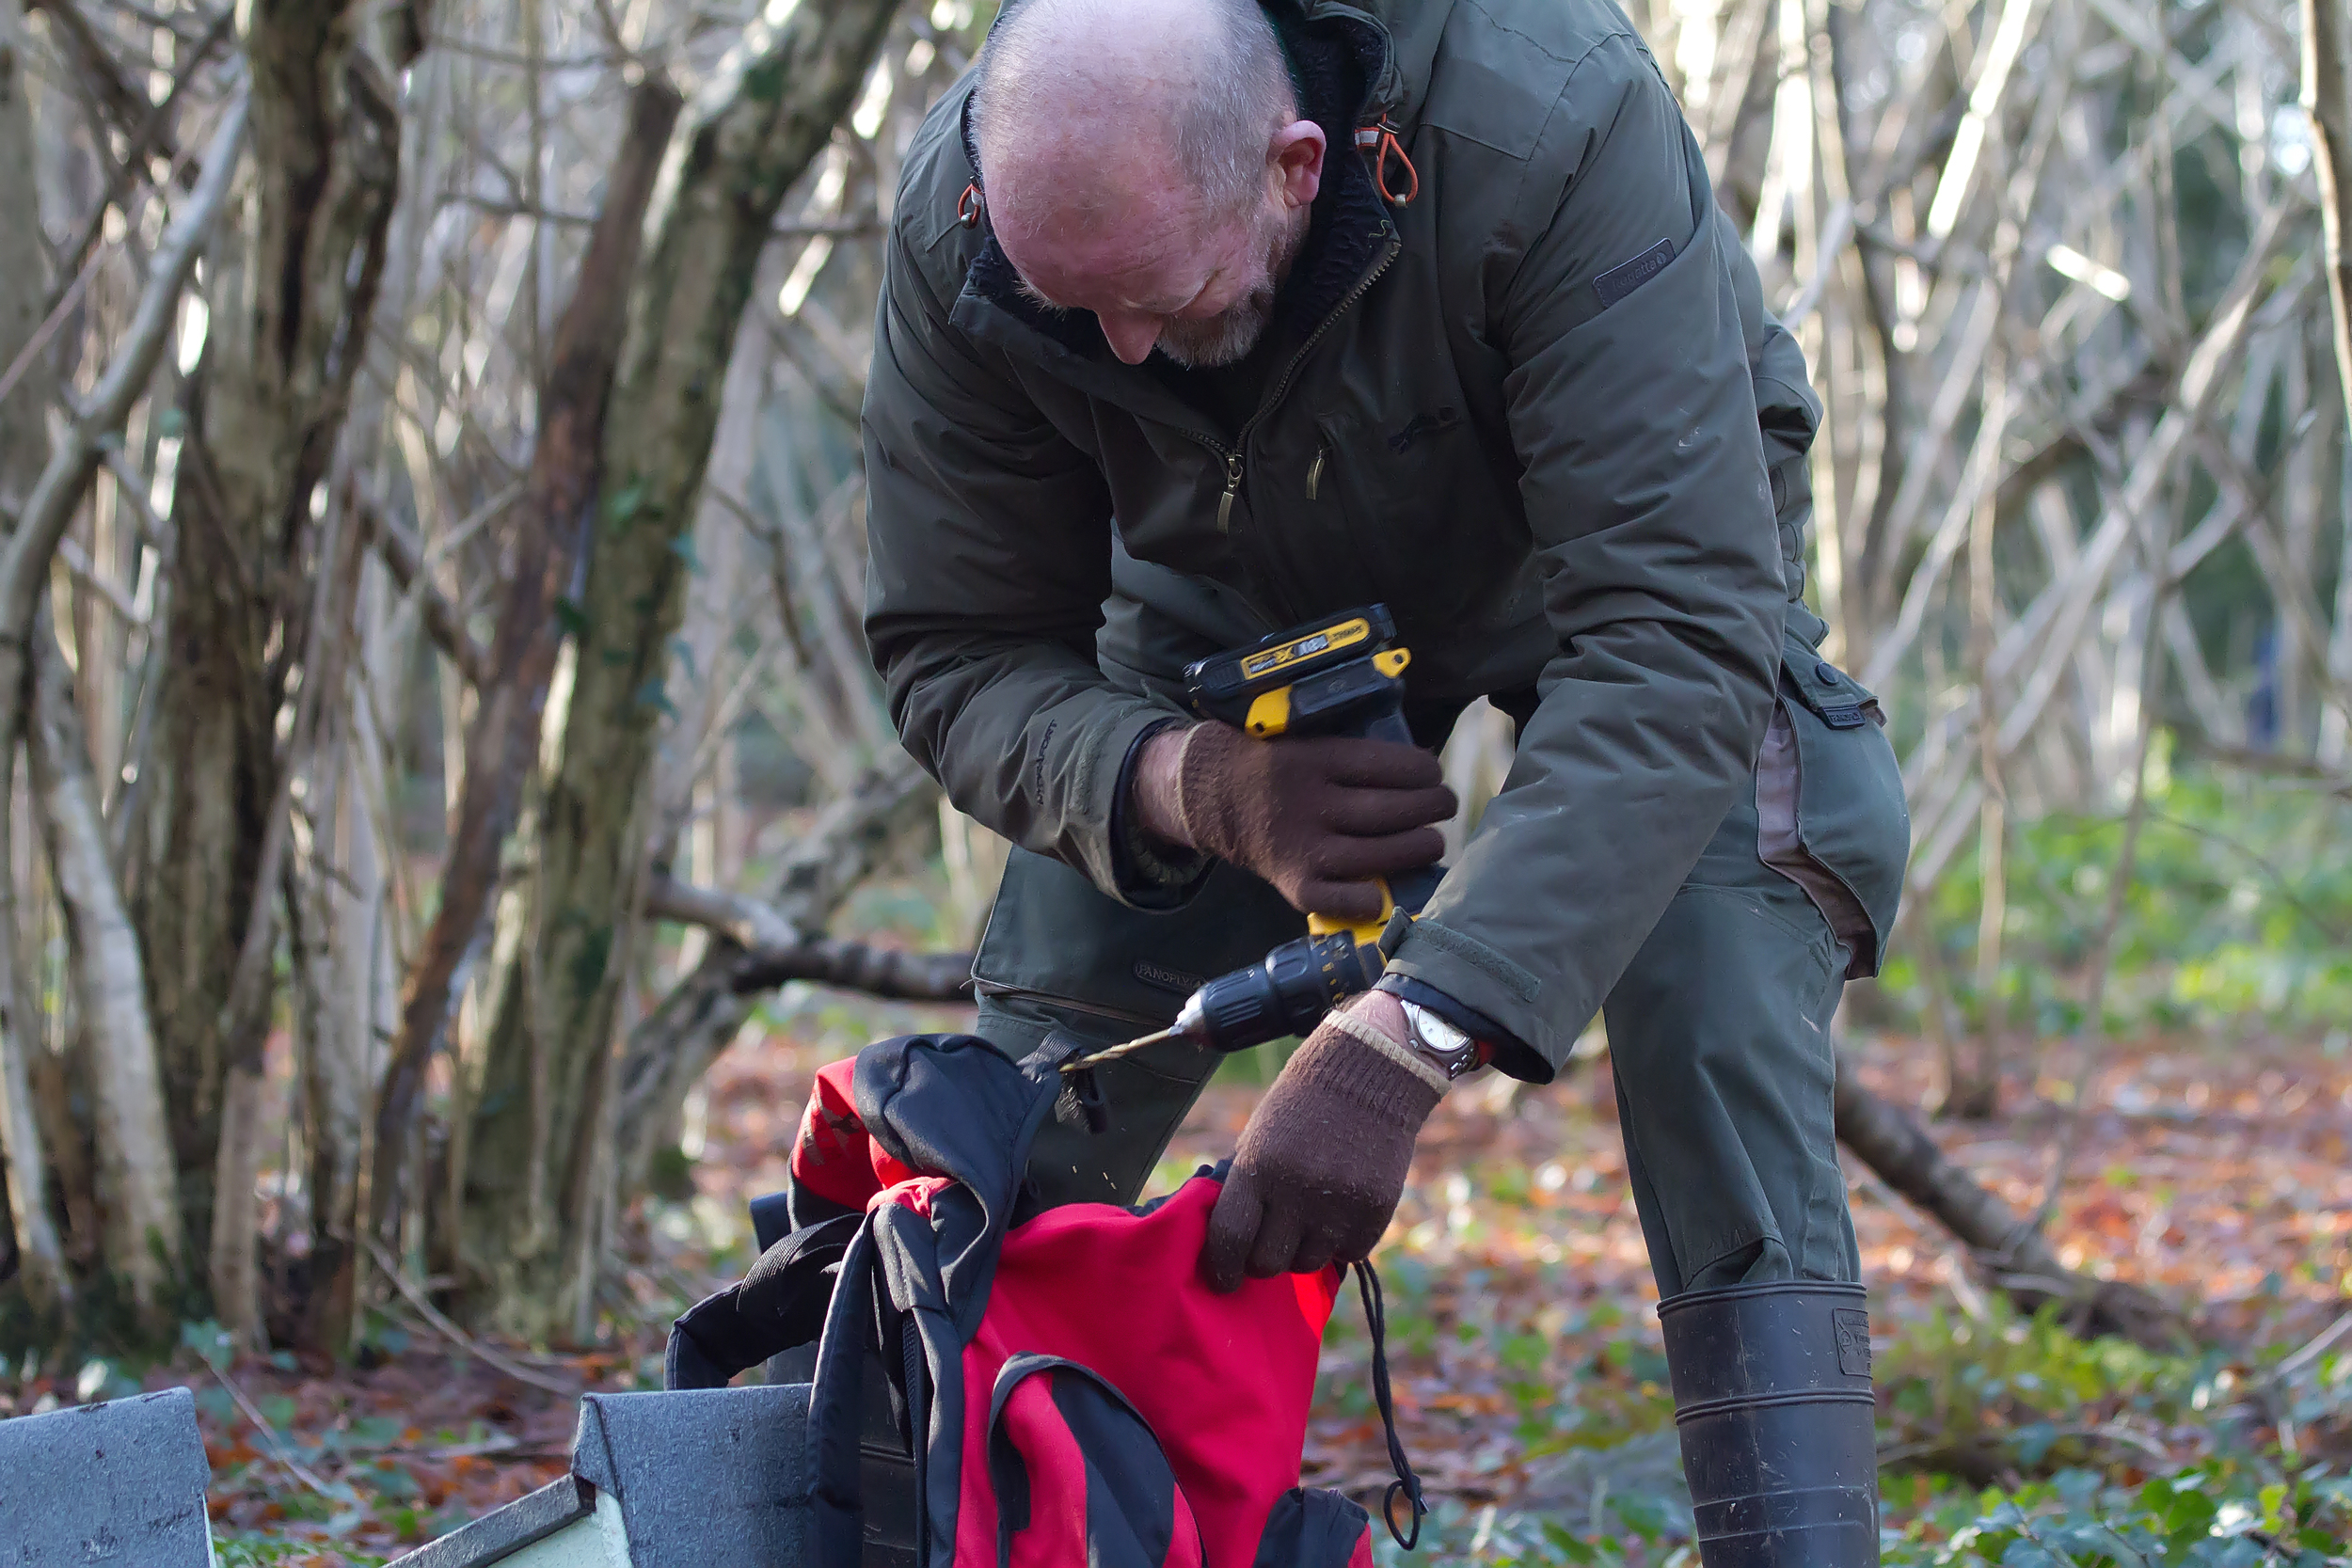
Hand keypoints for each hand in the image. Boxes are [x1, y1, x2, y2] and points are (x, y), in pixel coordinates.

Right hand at [1132, 722, 1454, 920]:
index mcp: (1310, 760)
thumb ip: (1348, 751)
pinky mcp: (1292, 884)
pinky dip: (1370, 899)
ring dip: (1417, 849)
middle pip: (1387, 811)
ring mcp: (1299, 848)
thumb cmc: (1272, 765)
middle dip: (1430, 807)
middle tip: (1445, 805)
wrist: (1210, 798)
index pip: (1383, 765)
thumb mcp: (1302, 740)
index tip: (1434, 772)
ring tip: (1433, 841)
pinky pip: (1339, 901)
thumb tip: (1415, 765)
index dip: (1421, 770)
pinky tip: (1388, 887)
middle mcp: (1306, 804)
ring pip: (1374, 856)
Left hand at [1200, 991, 1445, 1290]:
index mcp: (1258, 1167)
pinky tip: (1339, 1210)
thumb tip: (1235, 1244)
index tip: (1223, 1280)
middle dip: (1262, 1261)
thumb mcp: (1259, 1136)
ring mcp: (1339, 1205)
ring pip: (1307, 1264)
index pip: (1231, 1239)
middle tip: (1268, 1244)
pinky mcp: (1375, 1212)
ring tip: (1307, 1218)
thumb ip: (1248, 1189)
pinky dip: (1339, 1242)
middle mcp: (1297, 1191)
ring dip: (1301, 1251)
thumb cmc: (1302, 1104)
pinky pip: (1348, 1253)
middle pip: (1268, 1263)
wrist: (1370, 1072)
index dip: (1222, 1268)